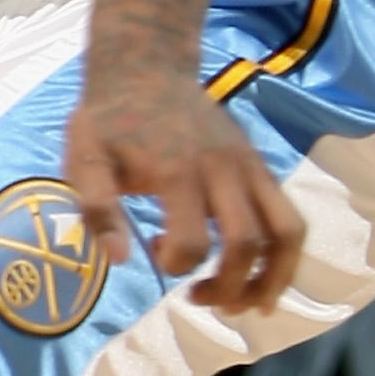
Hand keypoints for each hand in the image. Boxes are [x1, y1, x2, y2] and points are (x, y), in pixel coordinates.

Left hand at [62, 72, 304, 315]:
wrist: (147, 69)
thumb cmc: (110, 121)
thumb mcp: (84, 158)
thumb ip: (96, 208)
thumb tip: (119, 260)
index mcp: (177, 170)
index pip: (191, 242)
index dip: (175, 266)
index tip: (155, 256)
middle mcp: (223, 170)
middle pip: (247, 245)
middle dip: (227, 287)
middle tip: (198, 299)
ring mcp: (249, 167)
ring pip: (285, 233)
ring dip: (272, 280)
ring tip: (249, 307)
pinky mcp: (261, 167)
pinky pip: (290, 218)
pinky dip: (286, 256)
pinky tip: (265, 281)